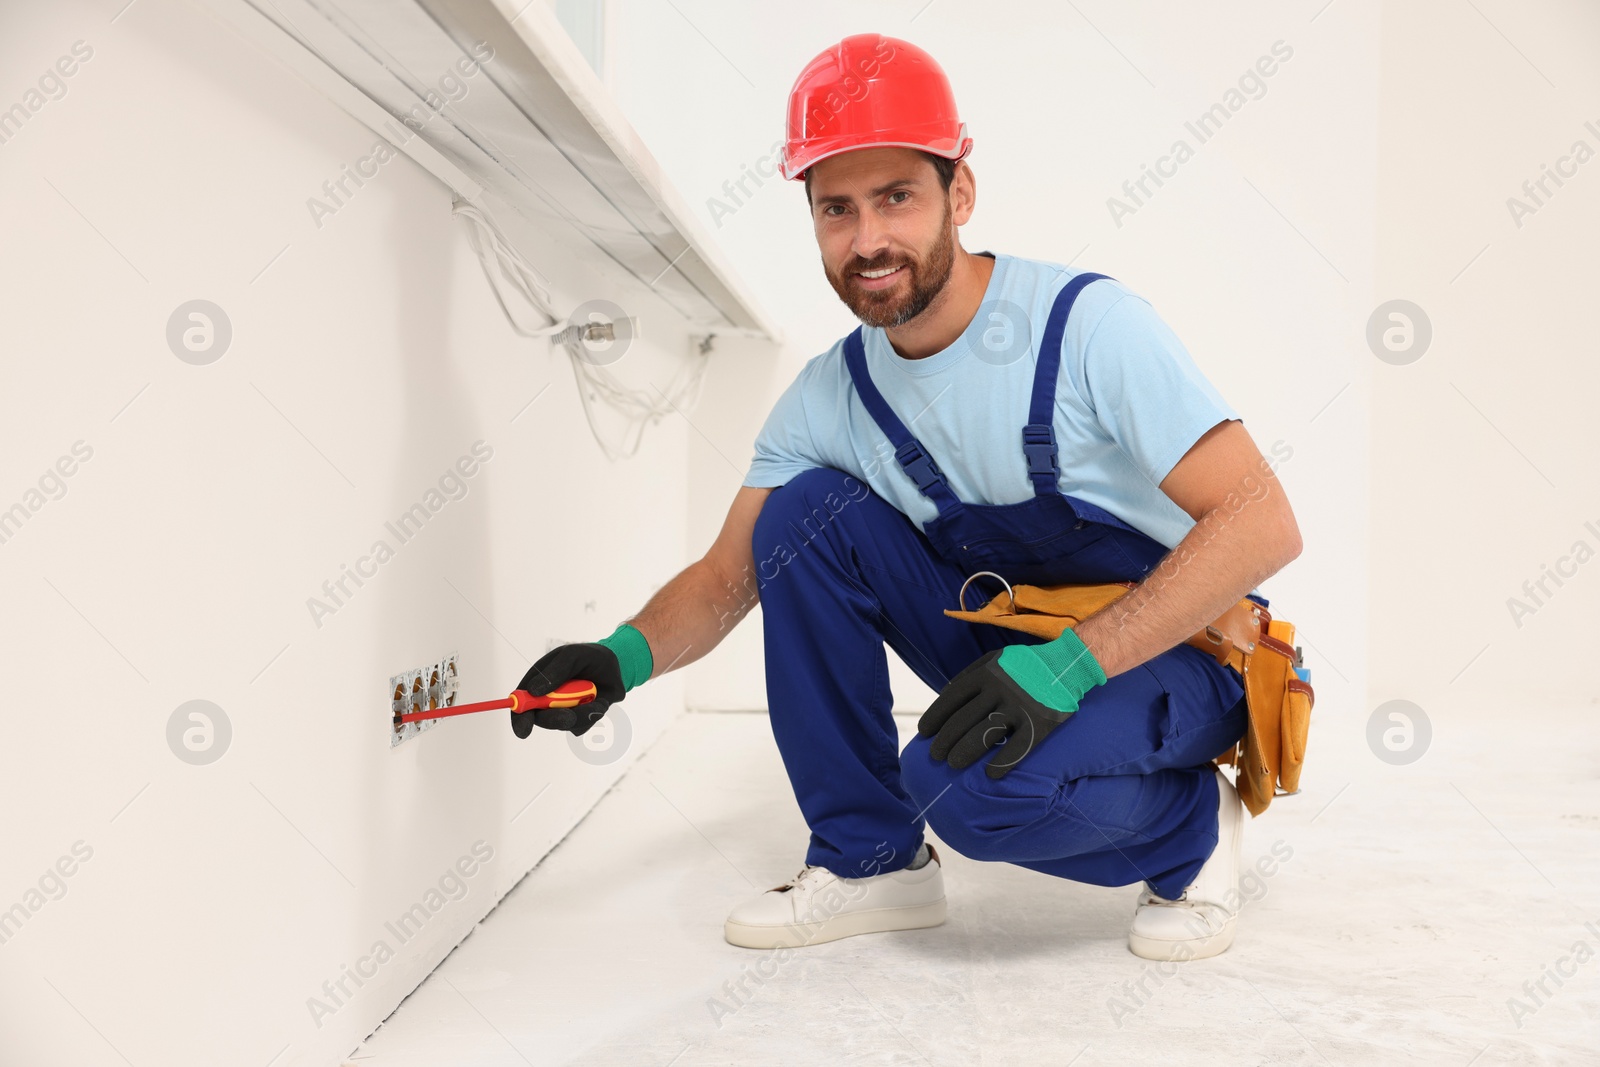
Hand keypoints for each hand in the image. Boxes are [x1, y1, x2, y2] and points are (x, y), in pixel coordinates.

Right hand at [510, 642, 624, 737]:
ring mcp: (563, 710)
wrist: (616, 666)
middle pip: (540, 719)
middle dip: (553, 720)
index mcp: (538, 682)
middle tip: (569, 717)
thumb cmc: (589, 657)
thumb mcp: (572, 656)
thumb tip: (533, 691)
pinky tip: (600, 702)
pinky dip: (592, 715)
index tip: (524, 729)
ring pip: (564, 724)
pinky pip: (582, 727)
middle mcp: (547, 700)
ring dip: (581, 714)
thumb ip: (555, 671)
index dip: (519, 718)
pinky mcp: (579, 719)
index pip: (521, 703)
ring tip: (595, 697)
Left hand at [918, 630, 1106, 778]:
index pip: (951, 698)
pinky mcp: (1039, 723)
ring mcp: (1019, 707)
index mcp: (985, 674)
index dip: (934, 717)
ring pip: (985, 735)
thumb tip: (944, 696)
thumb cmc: (1023, 666)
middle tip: (936, 756)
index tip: (924, 733)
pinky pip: (1018, 748)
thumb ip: (969, 675)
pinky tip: (990, 774)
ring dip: (965, 753)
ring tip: (953, 765)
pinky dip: (1003, 763)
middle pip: (963, 720)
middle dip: (945, 740)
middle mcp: (999, 690)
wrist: (1065, 666)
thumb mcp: (993, 660)